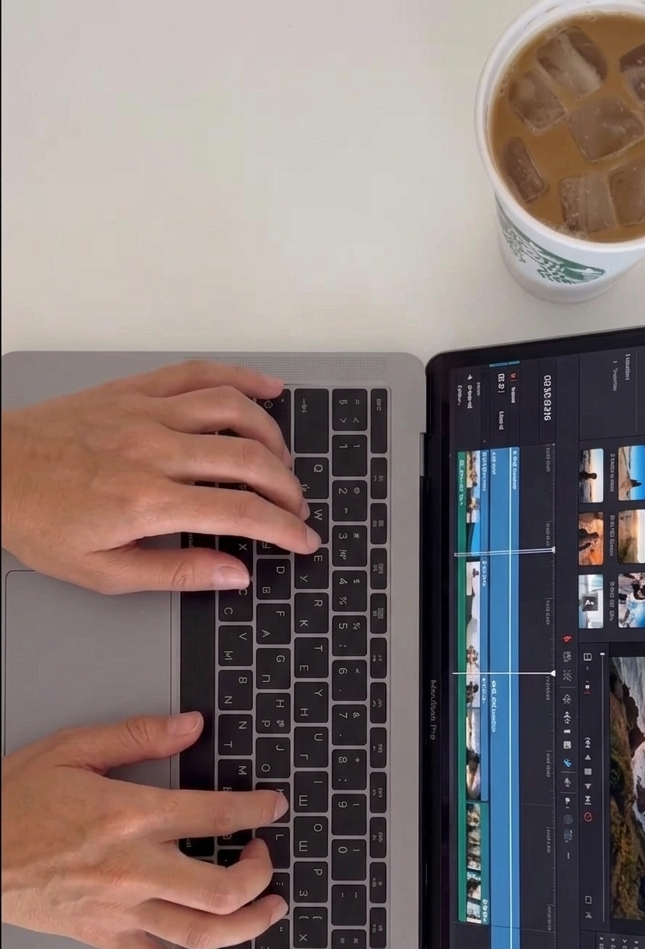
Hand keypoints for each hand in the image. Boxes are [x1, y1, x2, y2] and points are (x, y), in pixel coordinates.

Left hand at [1, 359, 320, 593]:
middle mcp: (153, 451)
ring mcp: (146, 414)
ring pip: (235, 412)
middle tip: (297, 510)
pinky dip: (241, 379)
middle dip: (288, 490)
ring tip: (283, 463)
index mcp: (147, 503)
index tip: (304, 541)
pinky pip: (200, 374)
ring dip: (272, 438)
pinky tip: (267, 390)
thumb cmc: (38, 521)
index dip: (285, 530)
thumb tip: (234, 573)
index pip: (241, 513)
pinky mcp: (135, 391)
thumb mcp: (103, 572)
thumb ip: (176, 574)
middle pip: (250, 462)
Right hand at [1, 711, 287, 948]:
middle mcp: (133, 868)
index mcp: (130, 816)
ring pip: (202, 932)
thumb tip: (191, 726)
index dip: (256, 811)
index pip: (216, 815)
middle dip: (260, 874)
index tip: (273, 807)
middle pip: (222, 886)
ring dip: (249, 924)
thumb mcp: (72, 748)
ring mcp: (121, 910)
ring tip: (269, 909)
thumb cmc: (13, 802)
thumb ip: (138, 736)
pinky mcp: (105, 937)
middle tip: (264, 857)